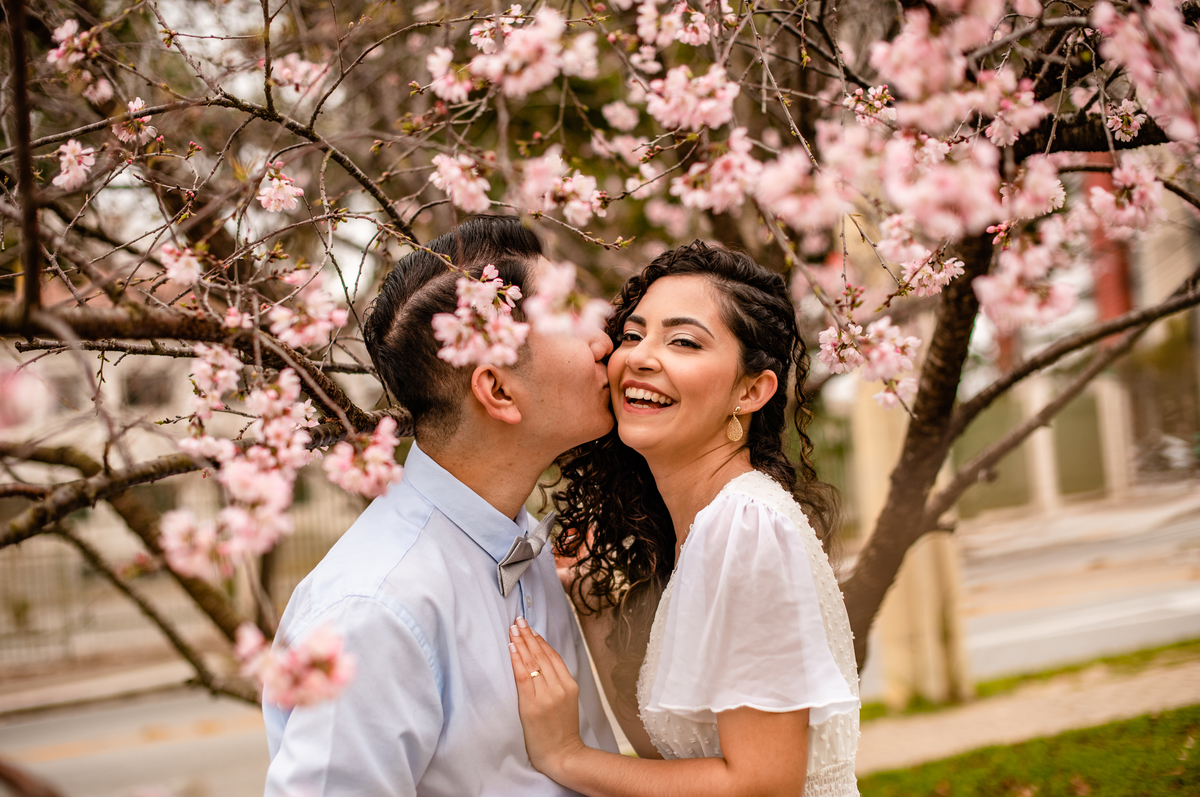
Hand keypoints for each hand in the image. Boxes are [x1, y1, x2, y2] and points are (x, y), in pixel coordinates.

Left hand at [508, 618, 586, 779]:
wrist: (562, 755)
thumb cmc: (562, 731)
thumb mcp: (567, 702)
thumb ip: (557, 683)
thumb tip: (541, 664)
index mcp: (570, 686)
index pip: (553, 656)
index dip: (541, 640)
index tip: (531, 628)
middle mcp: (559, 687)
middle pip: (542, 655)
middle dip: (529, 636)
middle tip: (519, 620)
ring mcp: (546, 696)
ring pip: (532, 662)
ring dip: (521, 643)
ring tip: (513, 629)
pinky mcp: (532, 705)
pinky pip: (523, 677)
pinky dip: (517, 660)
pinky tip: (511, 648)